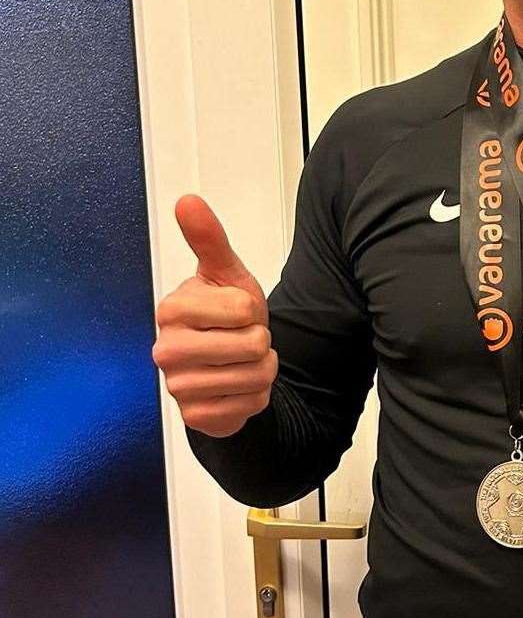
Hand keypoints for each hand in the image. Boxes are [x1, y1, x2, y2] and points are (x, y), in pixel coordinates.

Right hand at [152, 195, 276, 436]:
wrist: (228, 363)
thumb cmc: (226, 314)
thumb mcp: (225, 273)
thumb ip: (208, 238)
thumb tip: (187, 201)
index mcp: (173, 309)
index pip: (243, 309)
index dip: (252, 309)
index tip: (236, 312)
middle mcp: (166, 349)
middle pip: (252, 344)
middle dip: (260, 340)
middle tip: (242, 338)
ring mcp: (178, 386)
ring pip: (255, 375)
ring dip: (262, 368)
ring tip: (243, 361)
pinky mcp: (194, 417)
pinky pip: (251, 404)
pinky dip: (257, 395)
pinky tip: (238, 386)